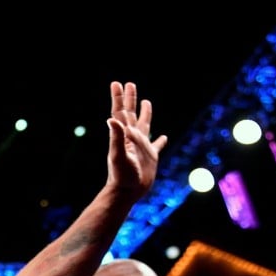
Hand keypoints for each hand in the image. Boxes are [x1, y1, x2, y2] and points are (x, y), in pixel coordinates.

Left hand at [106, 81, 167, 197]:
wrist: (127, 192)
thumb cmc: (121, 175)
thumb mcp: (118, 155)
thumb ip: (116, 137)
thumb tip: (111, 119)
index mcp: (124, 135)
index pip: (120, 112)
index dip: (119, 98)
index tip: (117, 83)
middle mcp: (132, 138)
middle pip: (131, 114)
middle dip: (130, 99)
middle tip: (130, 84)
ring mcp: (141, 147)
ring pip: (144, 125)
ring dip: (145, 114)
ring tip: (146, 102)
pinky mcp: (150, 158)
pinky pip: (157, 146)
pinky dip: (160, 140)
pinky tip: (164, 136)